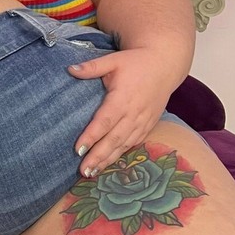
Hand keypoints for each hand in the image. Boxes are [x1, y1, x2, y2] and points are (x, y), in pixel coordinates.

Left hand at [67, 48, 180, 177]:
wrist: (164, 65)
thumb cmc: (136, 62)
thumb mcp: (113, 60)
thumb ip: (92, 67)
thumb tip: (70, 69)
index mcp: (123, 98)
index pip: (104, 121)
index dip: (92, 136)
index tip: (78, 149)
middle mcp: (134, 113)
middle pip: (114, 139)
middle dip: (98, 156)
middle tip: (83, 171)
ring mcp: (143, 121)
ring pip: (124, 145)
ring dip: (108, 160)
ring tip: (92, 173)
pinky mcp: (149, 125)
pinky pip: (134, 143)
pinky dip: (122, 154)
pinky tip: (110, 164)